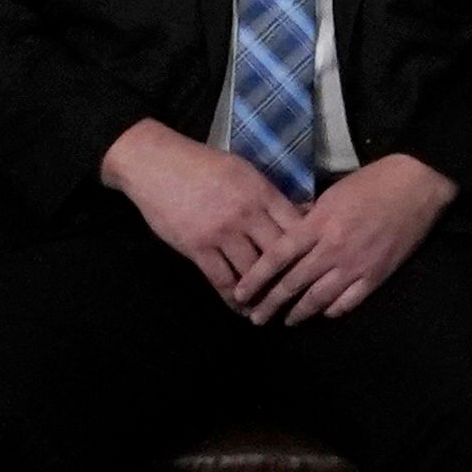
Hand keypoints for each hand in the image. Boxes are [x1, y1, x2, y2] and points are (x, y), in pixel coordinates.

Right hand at [102, 119, 302, 305]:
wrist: (158, 165)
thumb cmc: (203, 164)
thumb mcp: (245, 172)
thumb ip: (270, 195)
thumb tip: (301, 212)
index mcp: (263, 193)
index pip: (296, 226)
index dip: (308, 248)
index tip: (314, 265)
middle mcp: (248, 215)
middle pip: (279, 253)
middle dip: (290, 275)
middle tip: (297, 294)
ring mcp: (222, 233)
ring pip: (252, 271)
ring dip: (263, 293)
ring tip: (271, 307)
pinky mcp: (197, 248)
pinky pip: (221, 279)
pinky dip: (233, 298)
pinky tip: (241, 307)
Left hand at [242, 153, 457, 323]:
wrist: (418, 183)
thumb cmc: (373, 181)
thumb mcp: (332, 193)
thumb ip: (309, 216)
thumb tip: (289, 232)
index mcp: (318, 225)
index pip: (277, 258)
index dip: (255, 279)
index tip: (240, 293)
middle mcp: (332, 249)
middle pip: (292, 284)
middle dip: (270, 304)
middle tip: (255, 318)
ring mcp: (356, 265)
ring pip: (318, 299)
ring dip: (298, 313)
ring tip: (287, 321)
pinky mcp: (377, 274)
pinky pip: (348, 301)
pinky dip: (332, 310)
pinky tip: (325, 312)